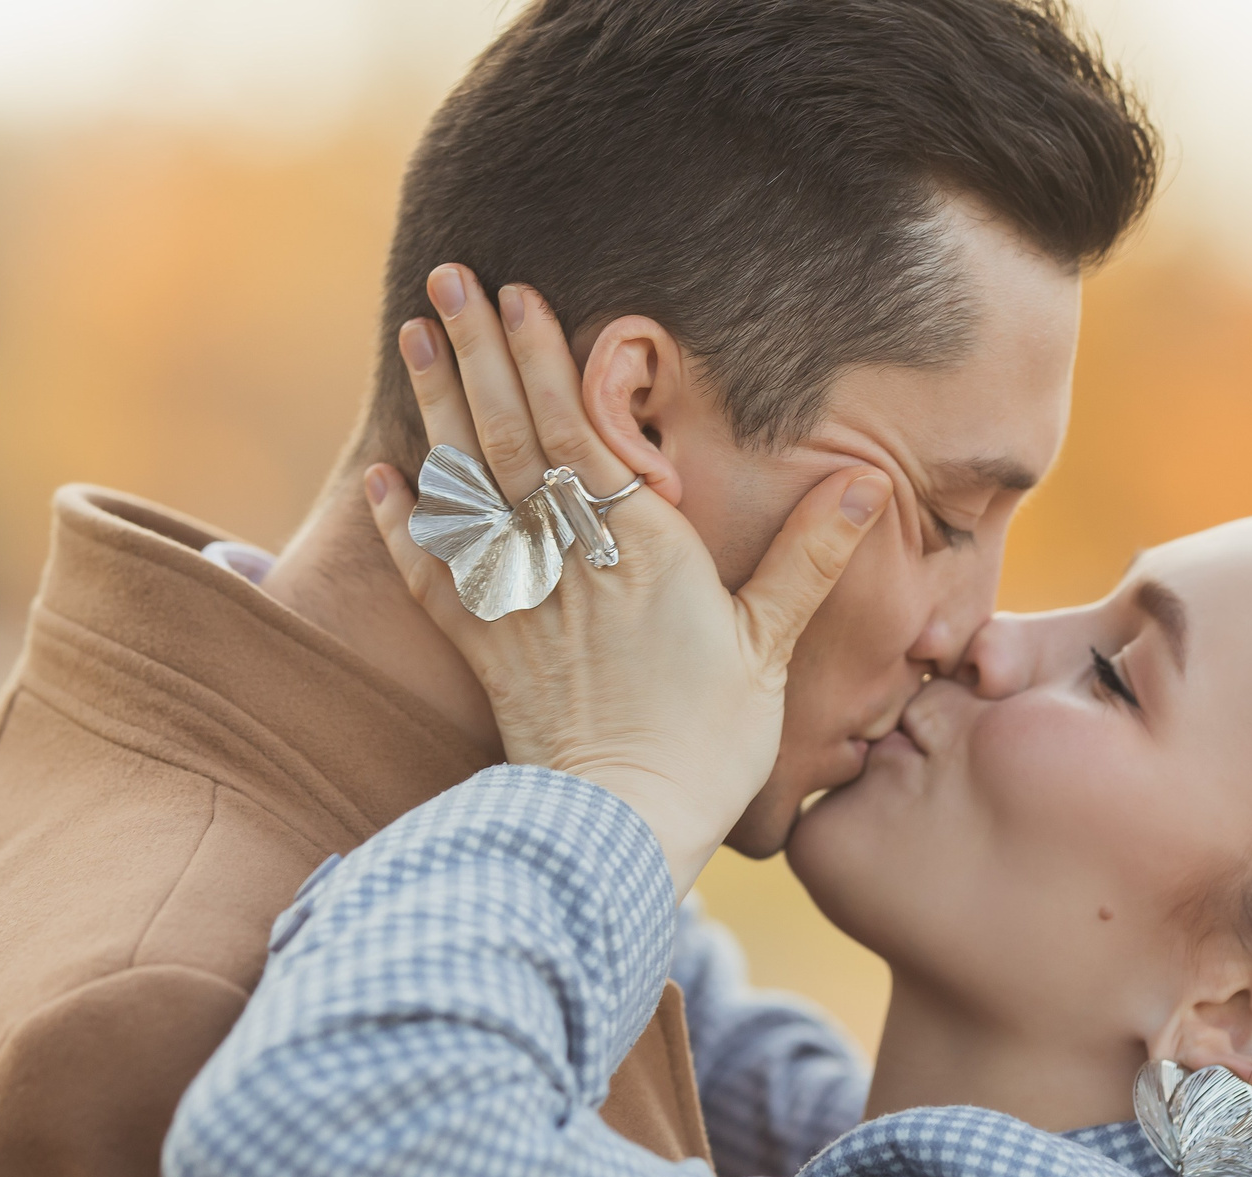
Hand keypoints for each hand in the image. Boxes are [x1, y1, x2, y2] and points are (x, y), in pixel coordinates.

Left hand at [366, 267, 890, 896]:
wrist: (623, 824)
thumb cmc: (706, 740)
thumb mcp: (770, 645)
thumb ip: (807, 557)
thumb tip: (864, 483)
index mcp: (636, 545)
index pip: (575, 428)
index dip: (542, 356)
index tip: (516, 292)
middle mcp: (564, 557)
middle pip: (507, 434)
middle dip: (476, 350)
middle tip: (443, 278)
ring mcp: (513, 599)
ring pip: (464, 483)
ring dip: (436, 407)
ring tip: (412, 337)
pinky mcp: (481, 650)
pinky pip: (430, 574)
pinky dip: (404, 524)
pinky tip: (387, 479)